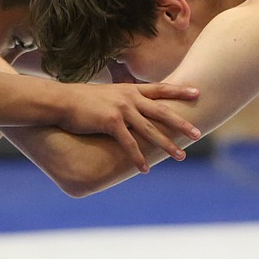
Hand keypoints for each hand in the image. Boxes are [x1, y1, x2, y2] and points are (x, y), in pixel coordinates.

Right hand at [60, 82, 200, 171]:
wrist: (60, 101)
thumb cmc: (81, 99)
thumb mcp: (106, 94)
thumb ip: (121, 99)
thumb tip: (129, 106)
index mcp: (130, 90)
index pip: (160, 89)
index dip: (179, 91)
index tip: (197, 92)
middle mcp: (129, 98)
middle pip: (162, 111)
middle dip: (181, 123)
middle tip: (198, 133)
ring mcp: (121, 110)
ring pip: (150, 130)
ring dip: (166, 145)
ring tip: (181, 156)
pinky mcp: (110, 123)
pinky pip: (129, 144)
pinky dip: (138, 158)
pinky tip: (146, 169)